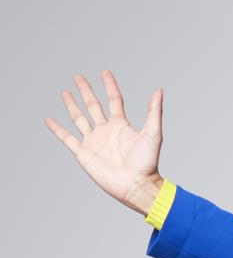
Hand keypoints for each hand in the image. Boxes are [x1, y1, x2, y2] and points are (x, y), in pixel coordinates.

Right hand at [44, 69, 164, 214]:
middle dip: (86, 91)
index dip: (109, 86)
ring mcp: (94, 142)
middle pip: (93, 106)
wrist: (137, 185)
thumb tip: (159, 90)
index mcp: (121, 125)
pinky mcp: (84, 153)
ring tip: (65, 92)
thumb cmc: (147, 163)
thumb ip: (153, 111)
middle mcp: (106, 131)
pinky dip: (57, 129)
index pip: (113, 100)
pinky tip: (49, 120)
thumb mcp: (153, 134)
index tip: (104, 72)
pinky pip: (67, 138)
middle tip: (78, 77)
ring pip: (79, 118)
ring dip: (72, 105)